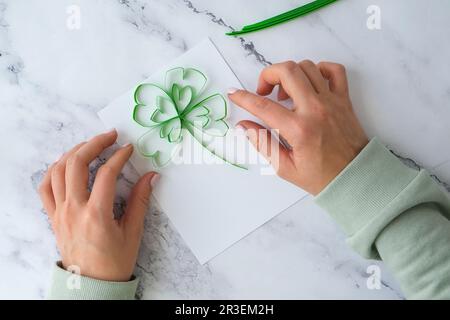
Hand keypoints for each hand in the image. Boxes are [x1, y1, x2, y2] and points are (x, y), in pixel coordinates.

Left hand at [38, 130, 158, 281]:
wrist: (91, 284)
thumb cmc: (114, 262)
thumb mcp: (132, 232)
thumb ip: (140, 201)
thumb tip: (151, 177)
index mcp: (96, 215)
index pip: (107, 174)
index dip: (119, 156)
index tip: (129, 148)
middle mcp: (74, 210)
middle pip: (77, 164)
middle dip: (94, 144)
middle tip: (110, 136)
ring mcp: (60, 212)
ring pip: (58, 171)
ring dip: (74, 152)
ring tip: (90, 145)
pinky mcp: (53, 216)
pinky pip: (45, 187)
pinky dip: (54, 170)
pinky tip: (67, 163)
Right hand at [229, 60, 368, 195]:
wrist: (356, 178)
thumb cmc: (320, 177)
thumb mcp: (285, 167)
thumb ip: (262, 143)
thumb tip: (243, 126)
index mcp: (299, 129)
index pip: (263, 106)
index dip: (243, 98)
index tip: (233, 93)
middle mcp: (315, 109)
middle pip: (287, 71)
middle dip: (268, 75)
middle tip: (263, 92)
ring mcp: (332, 101)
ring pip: (307, 67)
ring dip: (290, 75)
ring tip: (285, 95)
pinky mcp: (344, 99)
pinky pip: (334, 70)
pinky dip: (319, 69)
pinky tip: (309, 84)